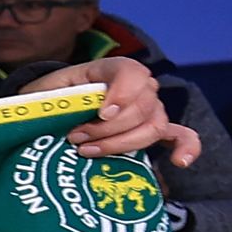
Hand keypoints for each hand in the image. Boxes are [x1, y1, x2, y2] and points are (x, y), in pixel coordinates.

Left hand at [26, 59, 196, 164]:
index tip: (102, 113)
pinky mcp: (154, 130)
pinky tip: (179, 163)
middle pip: (143, 107)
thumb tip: (60, 119)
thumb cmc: (50, 99)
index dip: (122, 93)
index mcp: (112, 69)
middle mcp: (139, 87)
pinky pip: (181, 136)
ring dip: (121, 143)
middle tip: (75, 137)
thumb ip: (57, 99)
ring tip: (87, 150)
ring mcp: (150, 109)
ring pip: (153, 127)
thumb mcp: (45, 92)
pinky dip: (186, 148)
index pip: (133, 73)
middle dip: (108, 128)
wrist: (54, 110)